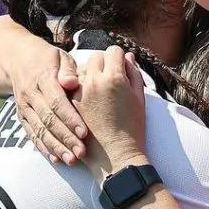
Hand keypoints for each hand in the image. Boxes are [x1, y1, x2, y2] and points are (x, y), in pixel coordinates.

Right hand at [10, 42, 86, 163]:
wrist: (17, 60)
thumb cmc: (48, 59)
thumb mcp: (60, 57)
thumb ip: (68, 69)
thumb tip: (72, 83)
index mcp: (42, 78)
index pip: (56, 101)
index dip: (70, 118)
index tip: (84, 132)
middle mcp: (31, 95)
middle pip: (48, 120)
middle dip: (65, 138)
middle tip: (82, 152)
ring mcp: (25, 107)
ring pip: (40, 131)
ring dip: (56, 147)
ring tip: (72, 160)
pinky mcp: (22, 117)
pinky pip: (32, 135)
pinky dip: (44, 148)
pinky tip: (57, 159)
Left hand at [75, 47, 147, 180]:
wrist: (115, 156)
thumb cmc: (132, 129)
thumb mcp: (139, 99)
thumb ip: (133, 74)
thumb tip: (127, 57)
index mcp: (115, 77)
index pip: (113, 51)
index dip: (119, 58)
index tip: (121, 67)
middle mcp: (94, 81)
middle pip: (96, 57)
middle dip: (103, 64)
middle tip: (110, 79)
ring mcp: (79, 92)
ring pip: (81, 70)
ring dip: (89, 75)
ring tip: (99, 92)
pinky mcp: (69, 104)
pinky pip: (72, 86)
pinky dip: (79, 88)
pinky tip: (88, 101)